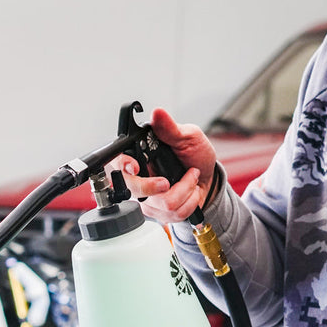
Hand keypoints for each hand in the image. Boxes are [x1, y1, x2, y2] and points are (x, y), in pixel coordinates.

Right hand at [113, 108, 217, 223]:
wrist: (208, 178)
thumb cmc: (195, 155)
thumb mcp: (187, 136)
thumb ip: (170, 128)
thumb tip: (157, 113)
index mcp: (140, 156)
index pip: (118, 163)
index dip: (123, 167)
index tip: (135, 167)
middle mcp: (139, 178)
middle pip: (133, 190)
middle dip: (155, 186)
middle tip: (168, 180)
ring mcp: (147, 199)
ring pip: (161, 203)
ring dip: (185, 190)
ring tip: (190, 178)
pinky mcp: (159, 212)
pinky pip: (173, 213)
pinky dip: (189, 201)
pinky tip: (190, 192)